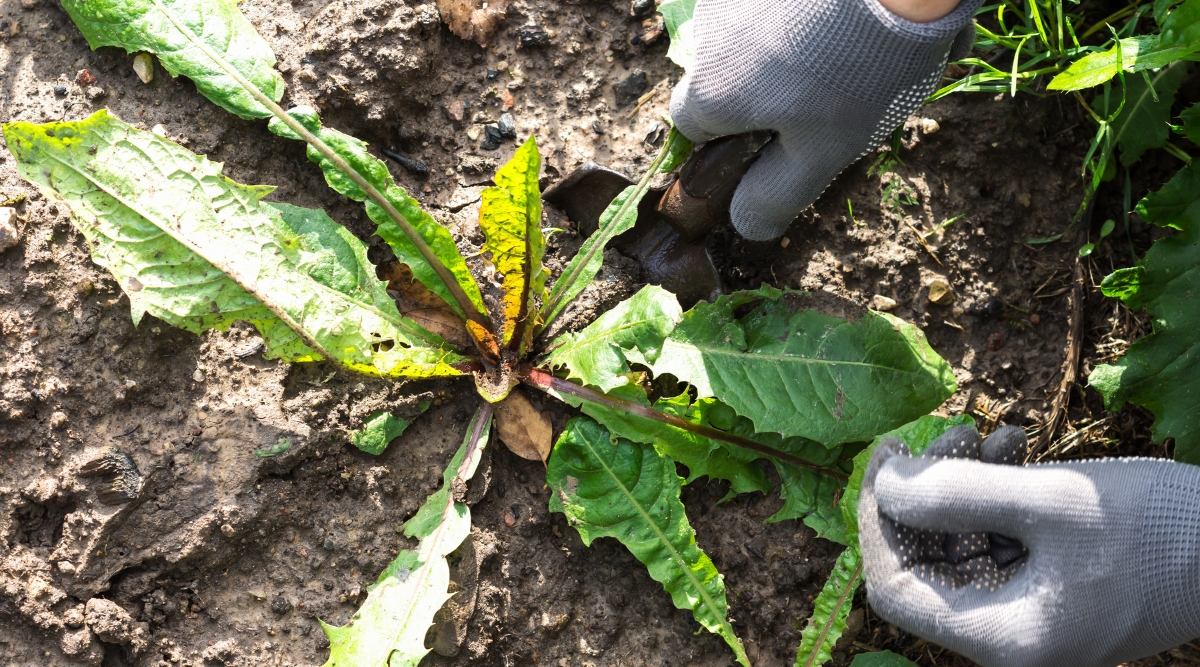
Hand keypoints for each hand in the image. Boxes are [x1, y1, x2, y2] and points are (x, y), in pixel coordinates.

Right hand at [669, 0, 977, 239]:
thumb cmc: (857, 72)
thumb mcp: (822, 154)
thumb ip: (776, 195)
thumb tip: (745, 226)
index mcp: (711, 92)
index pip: (693, 127)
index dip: (731, 139)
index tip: (779, 138)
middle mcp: (705, 36)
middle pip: (722, 75)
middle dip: (766, 88)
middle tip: (832, 91)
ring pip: (750, 32)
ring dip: (790, 44)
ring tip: (854, 47)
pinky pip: (772, 1)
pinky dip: (805, 10)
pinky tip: (851, 13)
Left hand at [859, 425, 1199, 666]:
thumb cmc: (1163, 531)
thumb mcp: (1054, 502)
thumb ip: (959, 495)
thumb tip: (887, 487)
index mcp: (1003, 638)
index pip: (895, 589)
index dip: (880, 520)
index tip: (890, 457)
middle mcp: (1009, 638)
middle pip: (925, 562)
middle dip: (928, 491)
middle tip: (951, 432)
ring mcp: (1029, 614)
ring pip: (959, 544)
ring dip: (962, 484)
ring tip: (989, 432)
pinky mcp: (1048, 588)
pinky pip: (997, 541)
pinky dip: (995, 494)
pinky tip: (1011, 448)